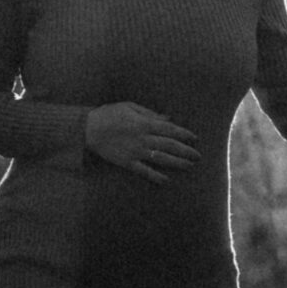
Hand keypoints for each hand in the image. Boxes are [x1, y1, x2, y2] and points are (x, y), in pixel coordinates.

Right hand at [84, 101, 199, 181]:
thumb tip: (168, 118)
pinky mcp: (127, 162)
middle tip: (198, 156)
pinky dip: (156, 176)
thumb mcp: (130, 106)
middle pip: (170, 145)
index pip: (170, 130)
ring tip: (189, 166)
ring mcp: (136, 151)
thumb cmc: (110, 114)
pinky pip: (144, 171)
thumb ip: (150, 113)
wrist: (88, 129)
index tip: (195, 138)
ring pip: (161, 159)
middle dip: (186, 151)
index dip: (184, 134)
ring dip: (177, 163)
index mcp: (144, 123)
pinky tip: (166, 180)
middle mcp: (143, 138)